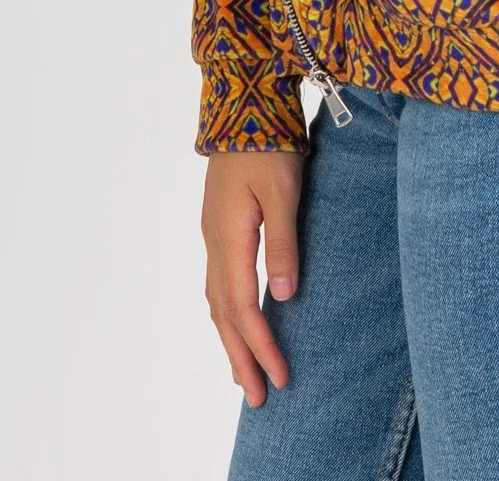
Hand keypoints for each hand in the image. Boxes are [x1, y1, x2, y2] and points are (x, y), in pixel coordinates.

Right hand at [201, 148, 304, 406]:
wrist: (242, 102)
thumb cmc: (267, 142)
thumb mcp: (282, 191)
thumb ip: (284, 243)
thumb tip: (284, 298)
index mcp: (228, 238)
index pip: (243, 308)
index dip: (262, 346)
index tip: (280, 378)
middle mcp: (215, 242)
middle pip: (224, 314)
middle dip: (241, 357)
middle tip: (259, 397)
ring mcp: (214, 233)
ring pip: (218, 301)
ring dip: (232, 339)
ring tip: (246, 372)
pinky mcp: (222, 224)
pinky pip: (220, 282)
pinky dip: (228, 311)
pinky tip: (239, 319)